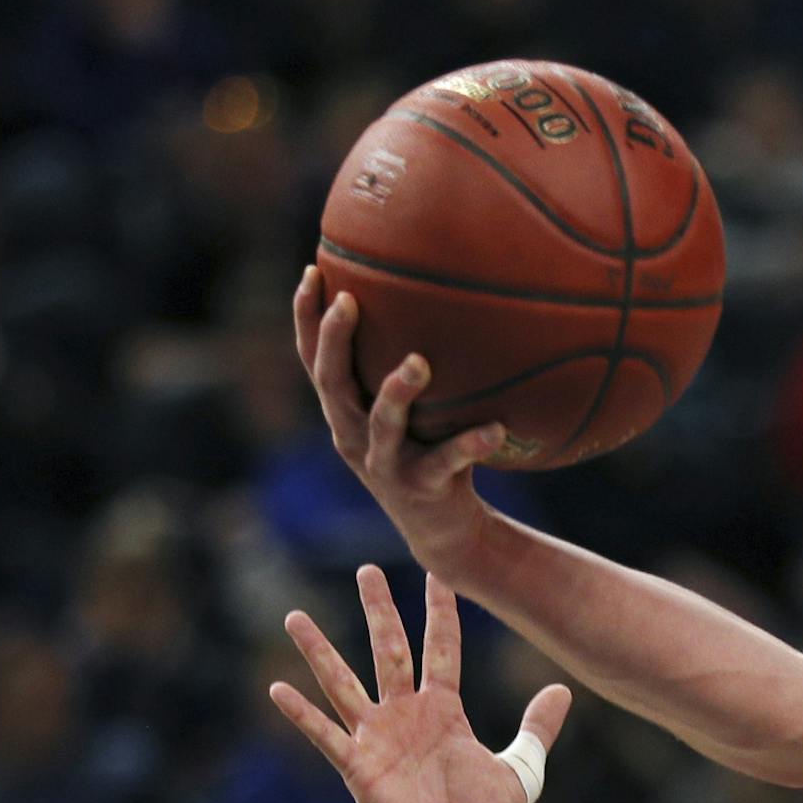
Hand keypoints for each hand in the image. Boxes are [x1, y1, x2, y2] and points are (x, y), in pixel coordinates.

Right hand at [268, 565, 569, 802]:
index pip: (441, 649)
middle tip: (367, 569)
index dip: (441, 612)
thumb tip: (563, 690)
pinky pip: (325, 734)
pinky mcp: (359, 767)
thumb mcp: (521, 771)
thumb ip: (537, 730)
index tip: (439, 573)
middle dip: (380, 611)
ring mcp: (378, 738)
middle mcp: (407, 716)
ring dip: (320, 651)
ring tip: (294, 617)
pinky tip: (278, 689)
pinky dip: (302, 713)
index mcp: (444, 711)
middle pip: (390, 650)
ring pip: (345, 683)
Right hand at [295, 267, 506, 578]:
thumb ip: (409, 368)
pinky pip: (448, 461)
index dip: (305, 318)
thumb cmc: (431, 454)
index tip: (313, 270)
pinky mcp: (421, 488)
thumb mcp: (414, 412)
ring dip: (396, 391)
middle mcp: (353, 436)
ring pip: (381, 423)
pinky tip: (497, 428)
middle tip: (348, 300)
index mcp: (344, 413)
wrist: (444, 531)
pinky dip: (471, 444)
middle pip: (331, 383)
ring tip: (419, 362)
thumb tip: (441, 300)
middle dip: (334, 340)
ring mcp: (385, 464)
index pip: (313, 359)